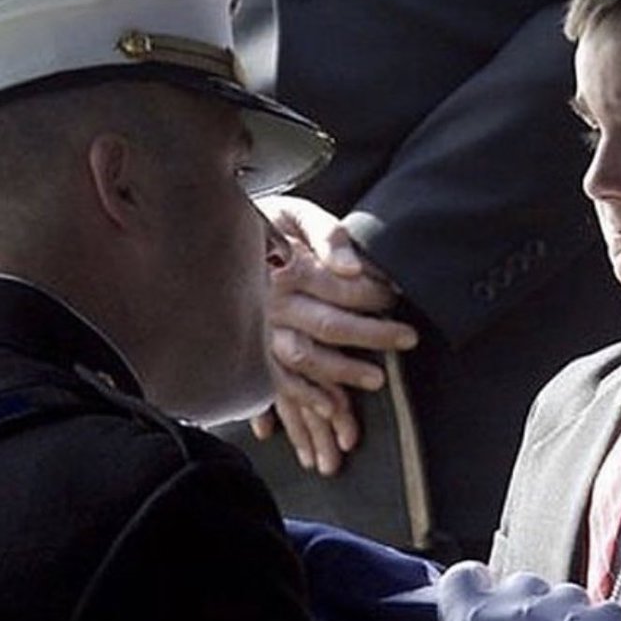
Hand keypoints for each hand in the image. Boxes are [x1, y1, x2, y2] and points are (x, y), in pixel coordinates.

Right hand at [253, 195, 418, 472]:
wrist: (211, 241)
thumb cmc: (265, 225)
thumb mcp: (295, 213)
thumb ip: (327, 234)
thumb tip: (351, 268)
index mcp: (287, 269)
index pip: (342, 288)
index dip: (375, 293)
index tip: (398, 296)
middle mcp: (272, 304)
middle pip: (330, 325)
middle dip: (374, 334)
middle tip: (409, 338)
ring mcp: (261, 330)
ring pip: (306, 357)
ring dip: (342, 371)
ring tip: (377, 379)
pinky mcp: (253, 349)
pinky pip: (278, 379)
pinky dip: (304, 395)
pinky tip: (331, 407)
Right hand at [385, 563, 620, 620]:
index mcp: (469, 618)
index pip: (465, 575)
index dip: (474, 589)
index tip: (483, 606)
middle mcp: (514, 606)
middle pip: (521, 583)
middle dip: (524, 607)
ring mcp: (558, 617)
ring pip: (567, 595)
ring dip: (567, 616)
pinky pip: (612, 612)